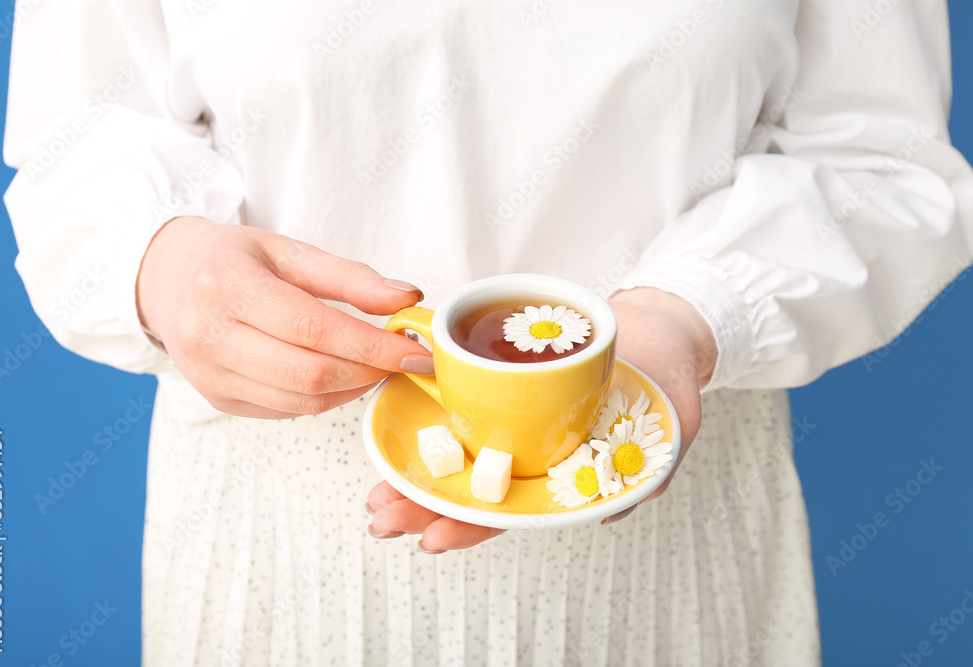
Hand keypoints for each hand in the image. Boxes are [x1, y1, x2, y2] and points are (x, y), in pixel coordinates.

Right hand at [136, 216, 432, 418]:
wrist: (167, 282)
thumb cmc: (231, 261)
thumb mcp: (289, 251)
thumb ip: (350, 277)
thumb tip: (406, 299)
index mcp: (226, 285)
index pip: (314, 327)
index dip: (372, 345)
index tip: (414, 350)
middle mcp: (209, 335)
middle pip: (310, 372)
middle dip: (369, 371)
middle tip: (402, 360)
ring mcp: (208, 375)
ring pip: (302, 400)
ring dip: (352, 388)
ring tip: (374, 365)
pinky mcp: (216, 399)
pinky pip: (286, 410)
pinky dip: (324, 397)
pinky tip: (338, 375)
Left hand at [365, 286, 715, 551]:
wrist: (660, 325)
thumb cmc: (665, 374)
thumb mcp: (673, 424)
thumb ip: (645, 472)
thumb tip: (605, 511)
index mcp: (566, 474)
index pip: (514, 508)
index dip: (473, 525)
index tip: (432, 537)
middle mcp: (536, 452)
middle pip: (475, 488)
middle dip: (425, 505)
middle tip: (382, 517)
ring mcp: (521, 422)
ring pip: (462, 454)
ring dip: (418, 473)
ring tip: (377, 490)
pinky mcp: (509, 388)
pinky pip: (468, 405)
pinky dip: (434, 418)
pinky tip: (401, 428)